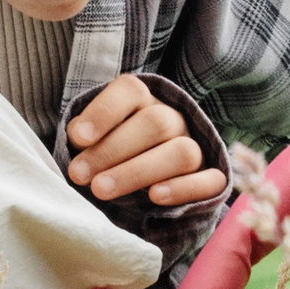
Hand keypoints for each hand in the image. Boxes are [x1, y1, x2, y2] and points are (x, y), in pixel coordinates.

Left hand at [65, 74, 224, 207]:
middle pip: (155, 123)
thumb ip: (84, 135)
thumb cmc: (111, 157)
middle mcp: (172, 119)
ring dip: (138, 172)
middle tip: (79, 174)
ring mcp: (196, 147)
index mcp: (143, 102)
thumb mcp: (93, 141)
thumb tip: (78, 135)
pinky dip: (184, 188)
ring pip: (182, 152)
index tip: (78, 138)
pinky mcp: (212, 179)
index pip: (131, 91)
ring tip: (101, 190)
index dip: (104, 112)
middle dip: (112, 150)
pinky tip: (154, 197)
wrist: (146, 184)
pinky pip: (210, 180)